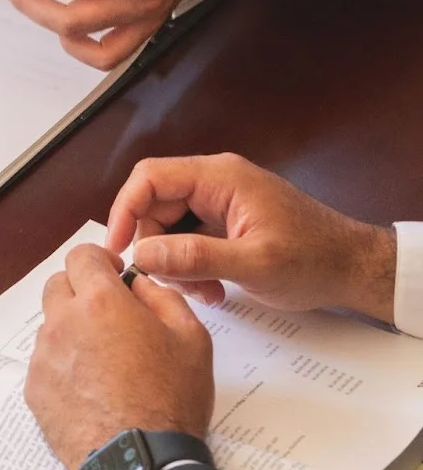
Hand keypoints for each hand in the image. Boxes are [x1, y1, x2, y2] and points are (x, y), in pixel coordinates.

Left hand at [25, 245, 214, 469]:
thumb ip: (162, 297)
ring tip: (104, 361)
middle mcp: (62, 323)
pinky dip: (63, 365)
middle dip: (81, 291)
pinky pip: (44, 363)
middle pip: (57, 286)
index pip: (81, 256)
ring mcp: (43, 358)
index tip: (115, 276)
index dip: (99, 261)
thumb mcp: (191, 337)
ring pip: (50, 326)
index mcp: (100, 302)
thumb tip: (138, 284)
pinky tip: (91, 389)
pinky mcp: (34, 390)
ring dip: (72, 330)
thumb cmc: (171, 398)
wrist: (140, 458)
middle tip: (109, 315)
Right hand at [105, 153, 397, 321]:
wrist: (352, 268)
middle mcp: (216, 183)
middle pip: (153, 205)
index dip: (124, 211)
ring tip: (200, 291)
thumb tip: (143, 253)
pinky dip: (189, 267)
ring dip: (173, 262)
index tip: (117, 249)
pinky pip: (186, 239)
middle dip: (153, 246)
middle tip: (166, 282)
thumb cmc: (315, 259)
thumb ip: (196, 256)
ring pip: (167, 226)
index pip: (150, 177)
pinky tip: (211, 289)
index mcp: (221, 178)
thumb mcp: (253, 264)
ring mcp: (219, 202)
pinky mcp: (223, 222)